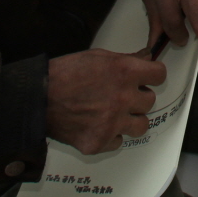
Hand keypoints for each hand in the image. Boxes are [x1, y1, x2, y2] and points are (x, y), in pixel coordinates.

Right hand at [45, 47, 164, 154]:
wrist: (38, 98)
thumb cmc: (64, 74)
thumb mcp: (98, 56)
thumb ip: (126, 59)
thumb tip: (145, 58)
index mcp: (125, 72)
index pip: (159, 75)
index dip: (153, 76)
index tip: (148, 79)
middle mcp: (123, 98)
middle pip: (150, 102)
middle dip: (138, 98)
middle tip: (122, 97)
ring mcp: (112, 122)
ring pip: (140, 126)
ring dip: (130, 120)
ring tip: (115, 114)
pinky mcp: (99, 142)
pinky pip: (118, 142)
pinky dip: (110, 136)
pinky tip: (97, 125)